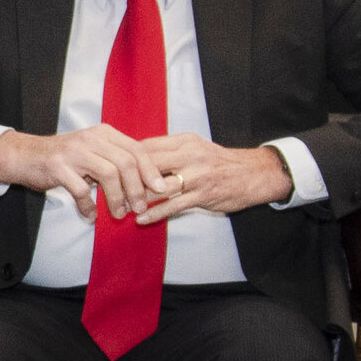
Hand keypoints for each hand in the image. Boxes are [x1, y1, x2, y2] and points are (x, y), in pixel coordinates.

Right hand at [0, 124, 158, 220]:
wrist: (24, 155)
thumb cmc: (64, 158)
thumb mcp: (92, 151)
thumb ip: (116, 159)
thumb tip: (147, 183)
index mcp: (103, 133)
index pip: (136, 149)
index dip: (151, 170)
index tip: (160, 189)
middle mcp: (90, 139)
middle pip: (125, 162)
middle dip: (137, 188)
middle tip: (139, 207)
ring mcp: (73, 152)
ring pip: (107, 174)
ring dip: (116, 198)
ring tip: (119, 214)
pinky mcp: (57, 167)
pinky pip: (80, 189)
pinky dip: (88, 205)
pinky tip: (90, 215)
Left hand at [119, 133, 293, 223]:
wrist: (255, 173)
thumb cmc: (218, 162)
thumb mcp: (194, 148)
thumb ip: (167, 151)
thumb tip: (133, 157)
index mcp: (183, 141)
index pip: (144, 147)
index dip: (122, 158)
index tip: (106, 168)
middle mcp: (189, 155)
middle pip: (146, 163)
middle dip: (124, 177)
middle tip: (105, 188)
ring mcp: (196, 175)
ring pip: (157, 185)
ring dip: (136, 197)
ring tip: (119, 206)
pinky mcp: (203, 194)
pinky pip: (173, 205)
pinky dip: (154, 212)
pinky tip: (140, 218)